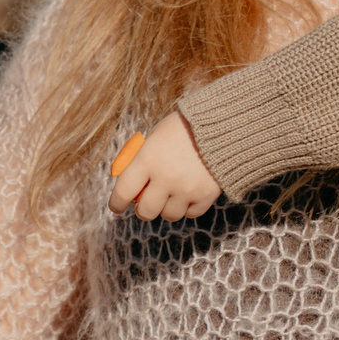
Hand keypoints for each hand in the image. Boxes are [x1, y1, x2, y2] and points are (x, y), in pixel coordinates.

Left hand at [106, 112, 223, 218]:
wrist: (222, 123)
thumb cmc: (182, 128)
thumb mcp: (155, 137)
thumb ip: (141, 160)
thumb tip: (129, 185)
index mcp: (147, 159)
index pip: (123, 192)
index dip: (116, 203)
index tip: (116, 206)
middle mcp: (166, 178)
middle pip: (146, 212)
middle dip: (142, 210)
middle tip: (145, 205)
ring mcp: (187, 189)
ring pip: (169, 215)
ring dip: (167, 207)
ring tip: (172, 193)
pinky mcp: (206, 196)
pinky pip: (191, 213)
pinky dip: (188, 206)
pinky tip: (189, 192)